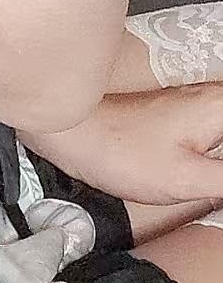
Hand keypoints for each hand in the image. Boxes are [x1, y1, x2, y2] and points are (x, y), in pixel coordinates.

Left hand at [17, 81, 222, 206]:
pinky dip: (218, 154)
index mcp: (220, 107)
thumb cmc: (127, 155)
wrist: (75, 137)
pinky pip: (218, 133)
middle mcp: (213, 99)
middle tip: (214, 184)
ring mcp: (198, 106)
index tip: (219, 181)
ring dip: (218, 168)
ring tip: (211, 183)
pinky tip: (212, 178)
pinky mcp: (185, 119)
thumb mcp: (189, 179)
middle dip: (222, 171)